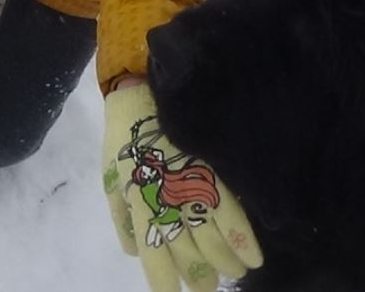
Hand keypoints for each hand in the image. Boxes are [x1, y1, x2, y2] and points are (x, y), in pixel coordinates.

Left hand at [102, 84, 261, 291]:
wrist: (140, 92)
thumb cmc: (123, 137)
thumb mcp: (110, 177)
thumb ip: (122, 216)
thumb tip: (134, 251)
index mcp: (138, 201)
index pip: (153, 251)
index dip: (165, 278)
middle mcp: (165, 198)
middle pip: (187, 249)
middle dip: (200, 274)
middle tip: (210, 288)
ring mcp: (189, 183)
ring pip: (211, 236)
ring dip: (224, 262)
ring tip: (234, 275)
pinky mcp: (209, 167)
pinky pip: (229, 208)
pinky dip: (242, 237)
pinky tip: (253, 257)